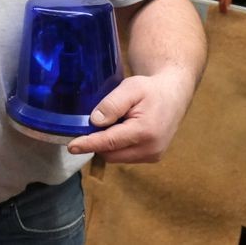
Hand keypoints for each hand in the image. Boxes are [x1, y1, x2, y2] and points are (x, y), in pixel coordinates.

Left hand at [67, 71, 194, 162]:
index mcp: (145, 132)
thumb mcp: (130, 88)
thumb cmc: (151, 89)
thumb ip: (112, 105)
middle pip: (110, 153)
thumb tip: (95, 121)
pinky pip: (126, 156)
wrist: (174, 94)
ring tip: (116, 122)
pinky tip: (122, 129)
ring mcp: (153, 155)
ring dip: (108, 144)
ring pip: (117, 157)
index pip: (109, 142)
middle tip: (97, 121)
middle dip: (98, 142)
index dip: (88, 144)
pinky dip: (117, 146)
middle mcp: (151, 149)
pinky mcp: (153, 157)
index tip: (71, 147)